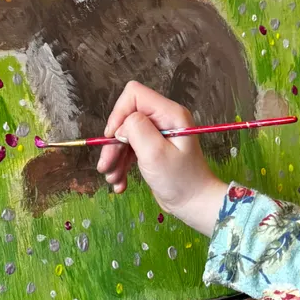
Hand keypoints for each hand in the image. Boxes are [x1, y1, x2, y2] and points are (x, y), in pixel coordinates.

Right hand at [97, 81, 227, 235]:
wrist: (194, 204)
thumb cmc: (180, 180)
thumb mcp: (156, 153)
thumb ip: (137, 130)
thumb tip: (121, 126)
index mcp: (169, 113)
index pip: (134, 95)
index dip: (119, 113)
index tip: (113, 138)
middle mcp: (163, 119)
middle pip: (126, 118)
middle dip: (113, 143)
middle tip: (105, 167)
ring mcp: (158, 134)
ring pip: (125, 136)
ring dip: (115, 158)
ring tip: (112, 179)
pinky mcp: (152, 149)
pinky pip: (130, 150)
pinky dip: (122, 165)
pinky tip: (120, 183)